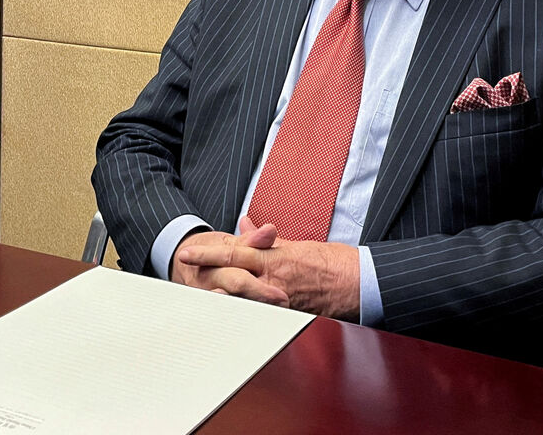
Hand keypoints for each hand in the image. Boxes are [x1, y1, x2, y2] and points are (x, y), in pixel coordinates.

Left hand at [176, 217, 359, 319]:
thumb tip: (245, 223)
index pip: (234, 251)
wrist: (360, 282)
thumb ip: (265, 239)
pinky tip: (226, 318)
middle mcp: (274, 277)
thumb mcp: (295, 244)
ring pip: (242, 298)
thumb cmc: (331, 262)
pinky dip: (242, 314)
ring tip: (195, 298)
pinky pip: (260, 315)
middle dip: (205, 274)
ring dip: (219, 297)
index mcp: (275, 256)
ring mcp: (280, 298)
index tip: (187, 253)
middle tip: (182, 274)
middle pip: (232, 274)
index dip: (208, 253)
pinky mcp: (289, 315)